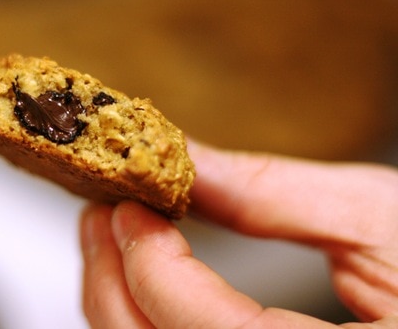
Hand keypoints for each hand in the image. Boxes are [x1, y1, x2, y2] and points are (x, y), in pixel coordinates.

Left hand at [80, 142, 397, 327]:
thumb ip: (276, 195)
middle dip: (112, 281)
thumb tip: (188, 160)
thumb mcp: (387, 219)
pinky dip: (147, 322)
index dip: (152, 264)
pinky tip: (146, 280)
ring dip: (118, 302)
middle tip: (103, 213)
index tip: (127, 203)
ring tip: (112, 238)